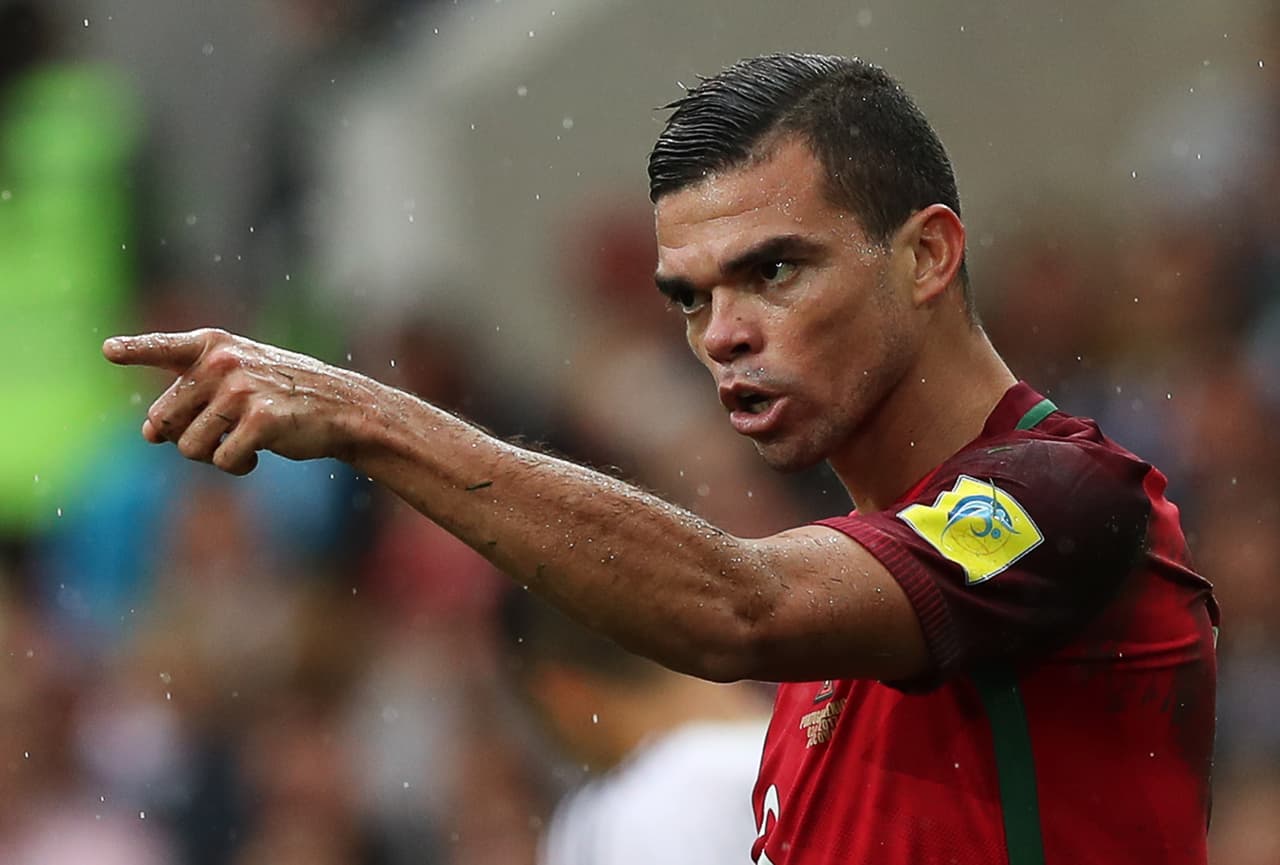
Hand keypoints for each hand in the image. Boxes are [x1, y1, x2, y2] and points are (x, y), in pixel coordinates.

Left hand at [103, 329, 366, 474]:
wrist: (343, 407)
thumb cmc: (284, 394)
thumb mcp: (239, 377)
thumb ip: (189, 395)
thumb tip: (148, 434)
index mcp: (214, 345)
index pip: (164, 348)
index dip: (136, 350)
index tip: (111, 351)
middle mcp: (223, 362)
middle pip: (164, 419)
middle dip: (184, 436)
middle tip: (218, 432)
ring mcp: (241, 390)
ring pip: (189, 447)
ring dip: (212, 455)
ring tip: (243, 441)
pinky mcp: (260, 420)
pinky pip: (221, 459)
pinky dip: (237, 465)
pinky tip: (259, 453)